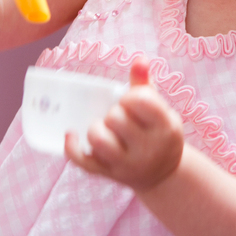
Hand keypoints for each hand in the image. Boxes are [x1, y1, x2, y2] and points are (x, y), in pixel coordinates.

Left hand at [66, 56, 183, 192]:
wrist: (164, 175)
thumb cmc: (158, 134)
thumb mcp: (160, 112)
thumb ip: (146, 85)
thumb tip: (139, 60)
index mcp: (164, 128)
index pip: (140, 101)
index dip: (130, 96)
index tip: (132, 102)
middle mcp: (148, 149)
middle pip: (116, 118)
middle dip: (114, 112)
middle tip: (120, 118)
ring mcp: (127, 164)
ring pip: (98, 140)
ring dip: (95, 128)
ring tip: (103, 127)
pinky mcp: (109, 174)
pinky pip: (83, 162)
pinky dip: (72, 148)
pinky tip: (71, 135)